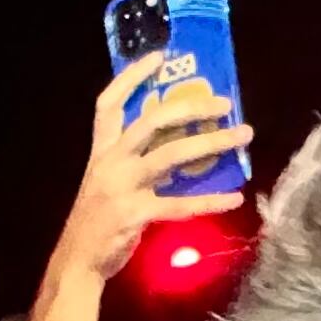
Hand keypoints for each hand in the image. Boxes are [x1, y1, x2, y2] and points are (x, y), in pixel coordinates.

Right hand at [56, 56, 254, 284]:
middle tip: (224, 103)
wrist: (77, 263)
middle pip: (151, 121)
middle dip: (189, 106)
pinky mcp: (135, 214)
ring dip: (211, 142)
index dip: (131, 77)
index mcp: (101, 152)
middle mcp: (110, 163)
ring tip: (242, 135)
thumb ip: (135, 162)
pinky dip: (210, 201)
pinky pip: (180, 204)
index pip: (108, 104)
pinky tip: (234, 198)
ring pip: (171, 155)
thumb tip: (181, 145)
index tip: (159, 57)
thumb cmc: (97, 222)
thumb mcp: (107, 182)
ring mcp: (122, 187)